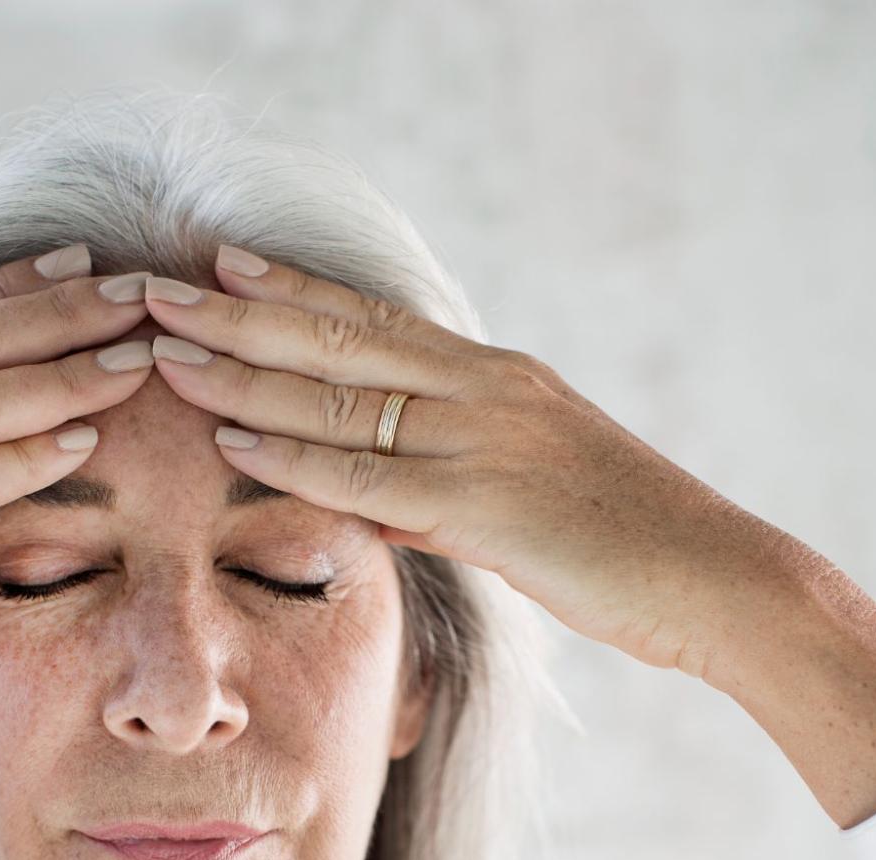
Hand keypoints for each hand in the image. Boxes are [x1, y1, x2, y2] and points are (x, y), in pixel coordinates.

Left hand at [138, 250, 756, 684]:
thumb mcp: (533, 495)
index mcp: (497, 378)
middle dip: (240, 312)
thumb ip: (452, 488)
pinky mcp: (488, 505)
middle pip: (341, 337)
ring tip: (165, 349)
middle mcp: (485, 389)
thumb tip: (385, 503)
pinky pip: (372, 475)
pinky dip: (299, 455)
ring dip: (244, 371)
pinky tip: (236, 439)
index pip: (375, 320)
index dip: (292, 291)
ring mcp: (486, 441)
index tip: (221, 265)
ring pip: (342, 394)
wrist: (718, 578)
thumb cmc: (632, 545)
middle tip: (157, 288)